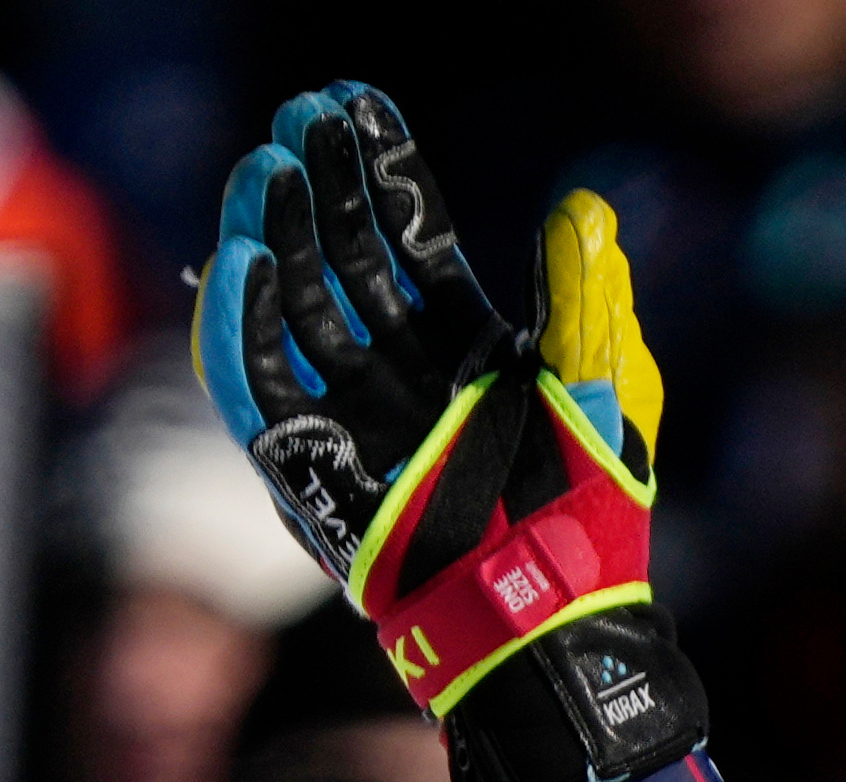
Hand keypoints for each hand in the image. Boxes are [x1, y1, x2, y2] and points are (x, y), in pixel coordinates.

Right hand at [199, 85, 701, 781]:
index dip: (381, 172)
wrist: (547, 614)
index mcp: (468, 348)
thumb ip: (588, 298)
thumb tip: (583, 207)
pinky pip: (258, 393)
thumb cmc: (589, 513)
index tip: (351, 102)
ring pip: (292, 313)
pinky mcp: (310, 474)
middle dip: (317, 190)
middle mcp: (402, 378)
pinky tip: (239, 261)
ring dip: (270, 238)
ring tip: (262, 173)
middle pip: (342, 263)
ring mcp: (352, 423)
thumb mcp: (606, 390)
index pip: (411, 240)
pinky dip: (240, 329)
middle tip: (294, 123)